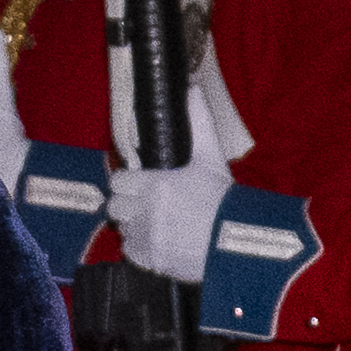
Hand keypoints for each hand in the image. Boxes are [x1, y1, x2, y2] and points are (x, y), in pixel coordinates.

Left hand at [105, 88, 230, 280]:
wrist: (236, 242)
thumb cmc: (224, 201)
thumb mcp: (212, 158)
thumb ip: (198, 123)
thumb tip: (193, 90)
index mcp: (156, 185)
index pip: (118, 181)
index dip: (127, 181)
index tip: (137, 183)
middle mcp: (147, 213)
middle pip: (114, 207)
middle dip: (126, 204)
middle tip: (144, 203)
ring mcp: (147, 239)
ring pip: (123, 229)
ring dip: (135, 225)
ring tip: (158, 222)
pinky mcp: (150, 260)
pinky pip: (131, 252)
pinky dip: (141, 248)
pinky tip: (161, 240)